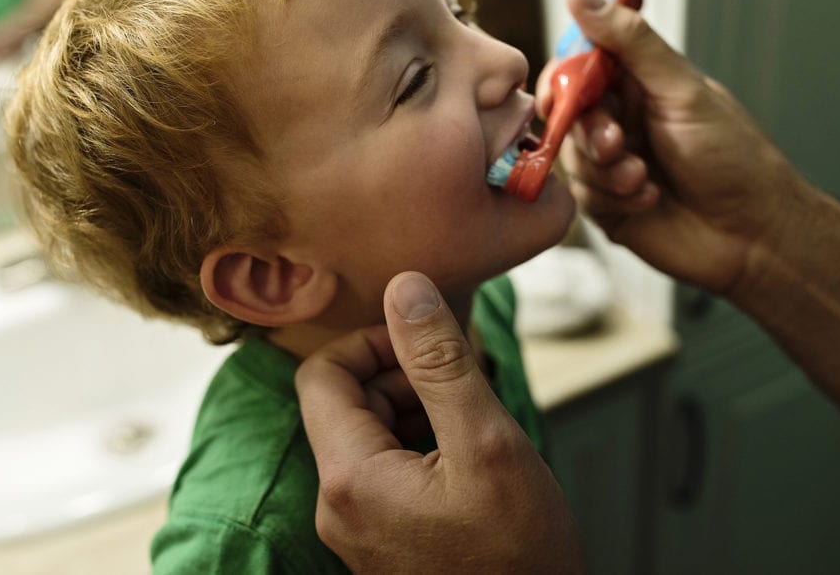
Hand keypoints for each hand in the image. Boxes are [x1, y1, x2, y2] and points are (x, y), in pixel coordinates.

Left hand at [296, 271, 584, 572]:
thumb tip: (405, 291)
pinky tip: (470, 455)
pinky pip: (387, 470)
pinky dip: (424, 444)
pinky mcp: (384, 539)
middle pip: (345, 402)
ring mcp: (360, 526)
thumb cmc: (519, 561)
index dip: (372, 343)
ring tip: (475, 423)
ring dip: (419, 409)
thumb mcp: (486, 443)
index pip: (320, 375)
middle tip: (466, 383)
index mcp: (350, 478)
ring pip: (370, 434)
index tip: (425, 344)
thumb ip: (440, 362)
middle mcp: (340, 505)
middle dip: (404, 376)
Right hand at [540, 0, 804, 293]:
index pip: (577, 68)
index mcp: (637, 86)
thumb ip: (629, 42)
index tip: (558, 95)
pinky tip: (650, 201)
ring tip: (644, 180)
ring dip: (607, 172)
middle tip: (618, 146)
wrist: (753, 232)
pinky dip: (615, 199)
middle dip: (590, 134)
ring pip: (572, 160)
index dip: (561, 81)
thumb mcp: (681, 89)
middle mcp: (621, 122)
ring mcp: (613, 165)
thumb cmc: (732, 156)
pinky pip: (584, 197)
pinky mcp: (609, 206)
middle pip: (568, 116)